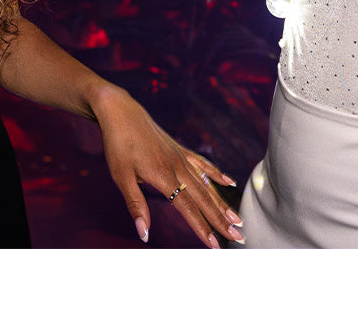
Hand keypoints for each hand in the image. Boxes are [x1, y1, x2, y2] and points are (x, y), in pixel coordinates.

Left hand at [90, 83, 242, 247]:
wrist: (120, 111)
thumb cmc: (118, 144)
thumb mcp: (121, 177)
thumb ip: (136, 205)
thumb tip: (144, 234)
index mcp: (164, 176)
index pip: (187, 208)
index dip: (202, 228)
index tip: (215, 246)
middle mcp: (177, 167)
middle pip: (204, 198)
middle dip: (221, 220)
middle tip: (239, 237)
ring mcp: (180, 157)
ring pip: (206, 184)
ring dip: (222, 202)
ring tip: (237, 218)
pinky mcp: (179, 149)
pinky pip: (202, 164)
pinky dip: (216, 174)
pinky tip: (229, 181)